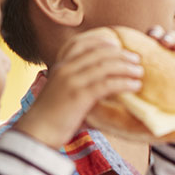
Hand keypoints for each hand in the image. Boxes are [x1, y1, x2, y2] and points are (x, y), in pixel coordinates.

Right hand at [15, 30, 142, 148]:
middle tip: (136, 59)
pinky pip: (107, 84)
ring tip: (139, 72)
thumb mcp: (62, 95)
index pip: (79, 44)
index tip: (116, 43)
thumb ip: (80, 88)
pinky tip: (135, 86)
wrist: (35, 133)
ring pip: (105, 66)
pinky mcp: (79, 96)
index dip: (99, 41)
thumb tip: (105, 92)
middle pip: (98, 53)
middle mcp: (65, 69)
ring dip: (126, 67)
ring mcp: (72, 81)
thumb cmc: (51, 118)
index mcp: (59, 67)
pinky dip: (124, 83)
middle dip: (120, 54)